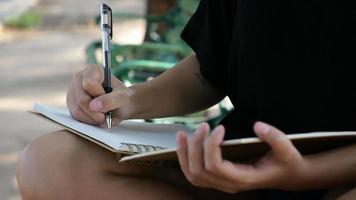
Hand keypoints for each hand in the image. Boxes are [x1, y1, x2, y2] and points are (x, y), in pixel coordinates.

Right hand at [66, 65, 132, 125]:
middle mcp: (79, 78)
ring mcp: (72, 91)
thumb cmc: (122, 99)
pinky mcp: (71, 104)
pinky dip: (88, 121)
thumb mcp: (123, 98)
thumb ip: (111, 100)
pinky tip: (96, 118)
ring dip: (93, 118)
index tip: (109, 97)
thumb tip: (93, 105)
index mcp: (93, 70)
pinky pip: (75, 116)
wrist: (120, 106)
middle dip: (97, 111)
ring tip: (103, 116)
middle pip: (82, 99)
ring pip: (77, 110)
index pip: (89, 84)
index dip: (99, 95)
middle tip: (107, 113)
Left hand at [176, 122, 309, 192]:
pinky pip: (195, 174)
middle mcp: (229, 184)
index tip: (220, 127)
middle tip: (203, 125)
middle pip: (199, 170)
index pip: (215, 166)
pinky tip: (185, 143)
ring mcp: (222, 183)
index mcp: (244, 179)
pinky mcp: (219, 178)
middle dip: (196, 146)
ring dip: (184, 154)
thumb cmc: (287, 163)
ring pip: (193, 175)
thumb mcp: (288, 150)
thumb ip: (276, 138)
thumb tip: (257, 125)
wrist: (289, 176)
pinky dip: (186, 159)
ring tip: (182, 134)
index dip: (211, 146)